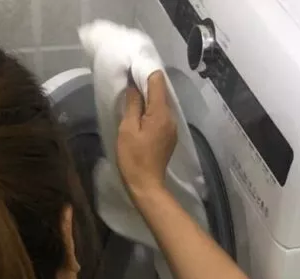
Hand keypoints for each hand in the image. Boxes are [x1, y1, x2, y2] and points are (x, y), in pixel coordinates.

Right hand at [116, 70, 177, 197]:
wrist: (146, 186)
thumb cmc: (133, 158)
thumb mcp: (127, 129)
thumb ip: (133, 104)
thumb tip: (134, 86)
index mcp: (161, 113)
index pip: (157, 80)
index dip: (144, 73)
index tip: (131, 72)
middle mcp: (171, 117)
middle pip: (160, 92)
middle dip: (145, 86)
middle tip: (128, 85)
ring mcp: (172, 128)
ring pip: (160, 105)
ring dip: (147, 100)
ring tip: (132, 102)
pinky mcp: (169, 136)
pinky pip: (161, 117)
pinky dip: (151, 112)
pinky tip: (140, 117)